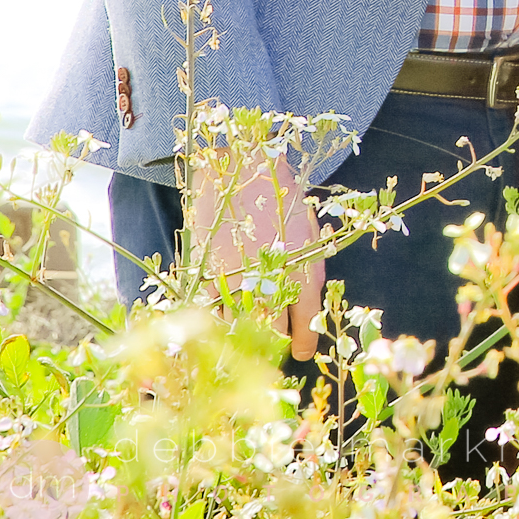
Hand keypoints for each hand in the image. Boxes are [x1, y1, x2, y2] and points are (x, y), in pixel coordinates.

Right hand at [193, 151, 323, 359]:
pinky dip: (217, 323)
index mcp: (301, 263)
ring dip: (244, 339)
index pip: (305, 319)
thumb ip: (311, 268)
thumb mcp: (308, 227)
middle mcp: (269, 276)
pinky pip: (211, 311)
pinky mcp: (207, 272)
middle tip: (275, 350)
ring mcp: (235, 276)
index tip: (303, 353)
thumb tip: (308, 308)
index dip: (304, 343)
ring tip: (247, 343)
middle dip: (275, 345)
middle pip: (272, 331)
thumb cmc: (280, 192)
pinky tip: (222, 325)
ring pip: (240, 327)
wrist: (239, 164)